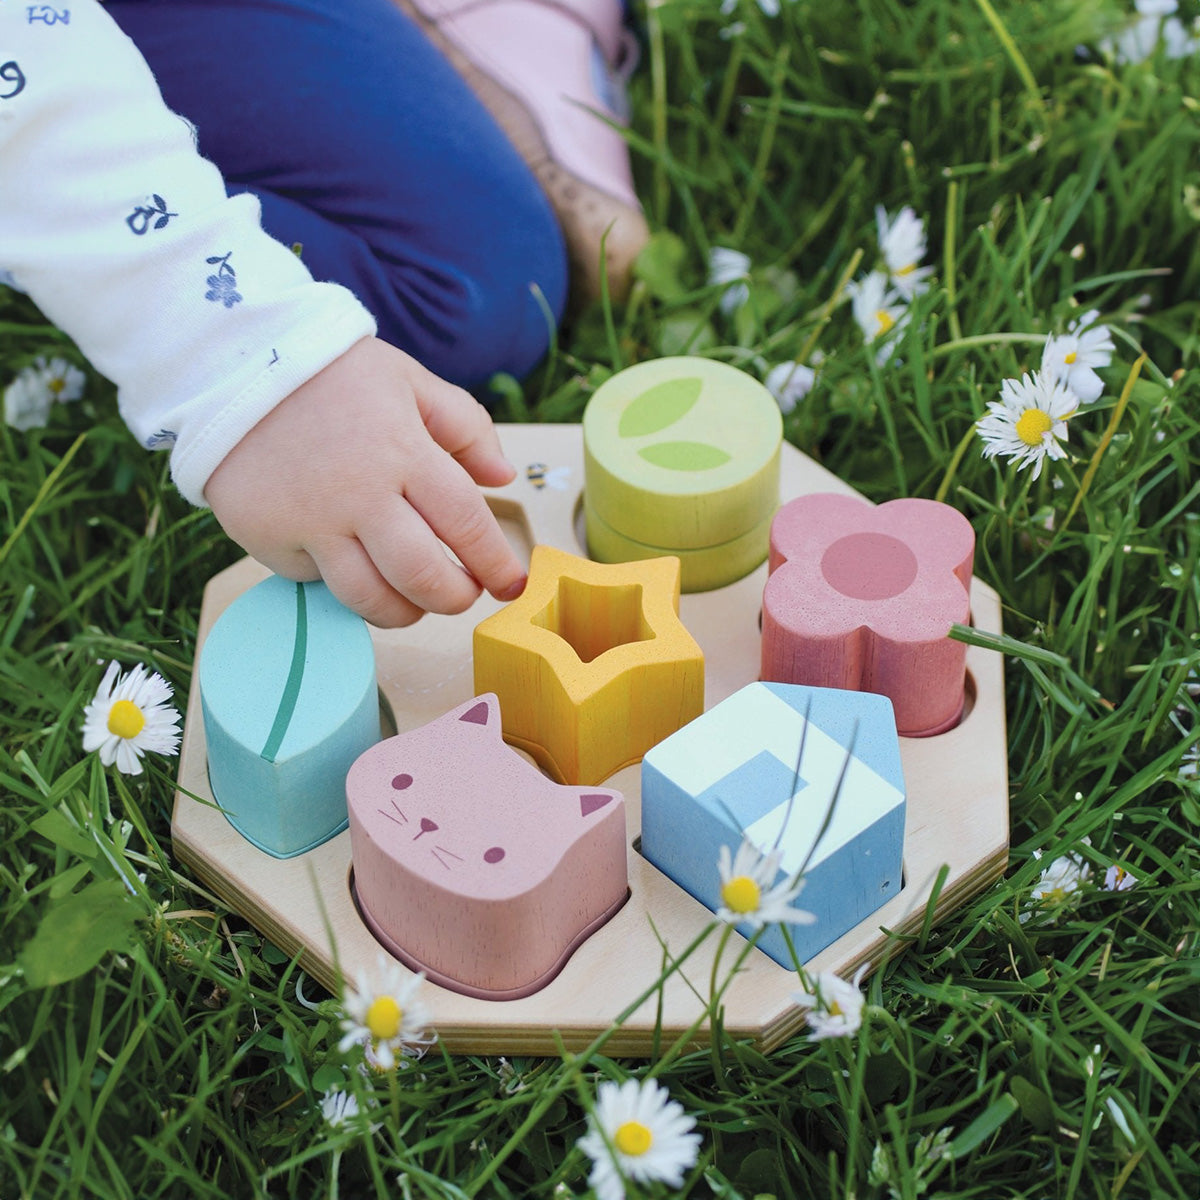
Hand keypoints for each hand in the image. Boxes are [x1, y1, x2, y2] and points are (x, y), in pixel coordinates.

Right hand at [204, 337, 526, 626]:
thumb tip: (503, 477)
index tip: (511, 584)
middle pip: (423, 577)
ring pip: (370, 600)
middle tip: (463, 595)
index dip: (494, 563)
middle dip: (455, 599)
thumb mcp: (408, 380)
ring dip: (405, 611)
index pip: (466, 524)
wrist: (230, 365)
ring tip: (415, 598)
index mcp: (404, 450)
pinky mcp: (269, 540)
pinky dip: (342, 582)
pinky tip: (350, 559)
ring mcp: (310, 522)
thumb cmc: (331, 375)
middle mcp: (359, 493)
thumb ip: (465, 427)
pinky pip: (318, 583)